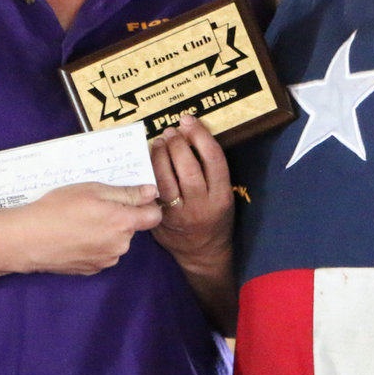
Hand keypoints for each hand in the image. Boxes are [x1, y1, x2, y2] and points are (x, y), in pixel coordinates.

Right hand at [8, 182, 162, 274]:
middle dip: (120, 216)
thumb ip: (126, 193)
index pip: (154, 215)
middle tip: (95, 205)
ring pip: (116, 241)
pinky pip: (102, 253)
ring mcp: (106, 260)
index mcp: (123, 223)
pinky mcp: (92, 270)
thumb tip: (151, 192)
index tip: (133, 196)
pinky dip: (94, 244)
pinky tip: (75, 236)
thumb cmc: (57, 209)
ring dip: (106, 231)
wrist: (27, 239)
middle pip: (132, 227)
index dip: (146, 204)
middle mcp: (120, 246)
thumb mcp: (93, 190)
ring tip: (81, 221)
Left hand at [149, 114, 236, 331]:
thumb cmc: (214, 218)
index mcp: (221, 197)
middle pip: (188, 167)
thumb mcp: (223, 196)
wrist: (202, 253)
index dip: (200, 136)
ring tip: (160, 141)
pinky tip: (150, 160)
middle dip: (178, 144)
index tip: (190, 121)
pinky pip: (153, 192)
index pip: (213, 160)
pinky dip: (150, 173)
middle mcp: (201, 205)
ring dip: (161, 155)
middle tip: (172, 130)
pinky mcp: (161, 219)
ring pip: (166, 179)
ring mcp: (179, 214)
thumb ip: (210, 172)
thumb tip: (189, 137)